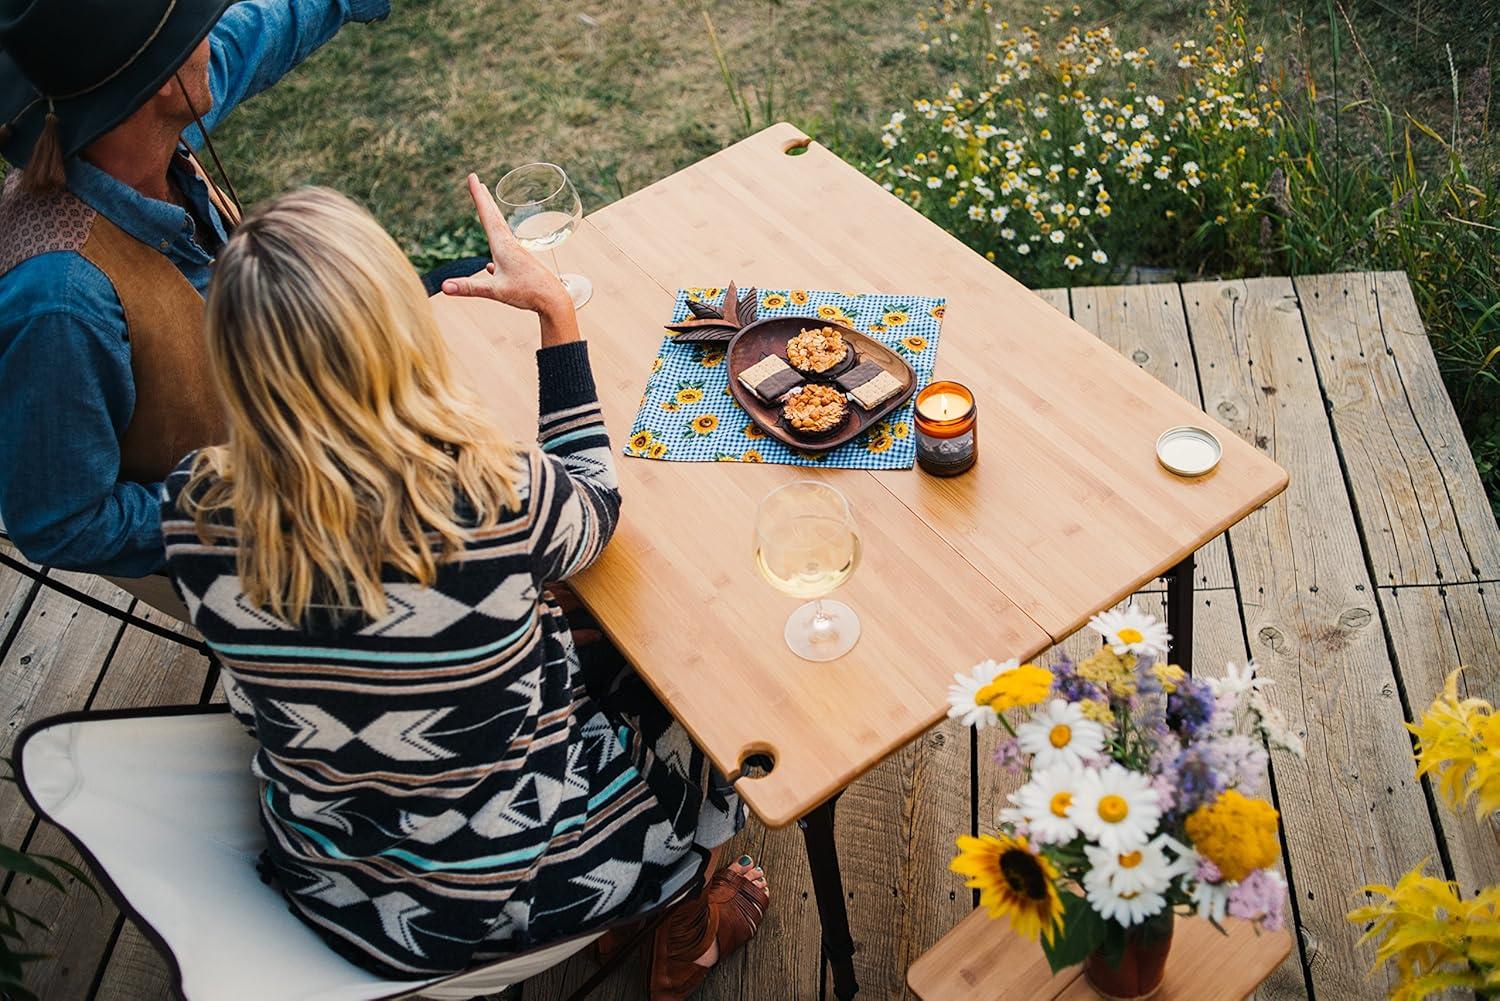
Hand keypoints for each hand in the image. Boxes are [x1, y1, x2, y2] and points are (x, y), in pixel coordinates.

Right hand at [441, 173, 569, 315]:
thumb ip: (469, 288)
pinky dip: (496, 251)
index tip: (473, 177)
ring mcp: (517, 255)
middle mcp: (510, 246)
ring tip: (488, 209)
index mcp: (503, 246)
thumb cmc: (528, 293)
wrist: (554, 301)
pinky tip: (491, 265)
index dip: (478, 196)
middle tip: (478, 181)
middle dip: (485, 199)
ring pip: (501, 232)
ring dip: (492, 218)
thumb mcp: (496, 291)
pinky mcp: (522, 266)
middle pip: (495, 218)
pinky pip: (504, 253)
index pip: (487, 216)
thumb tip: (443, 287)